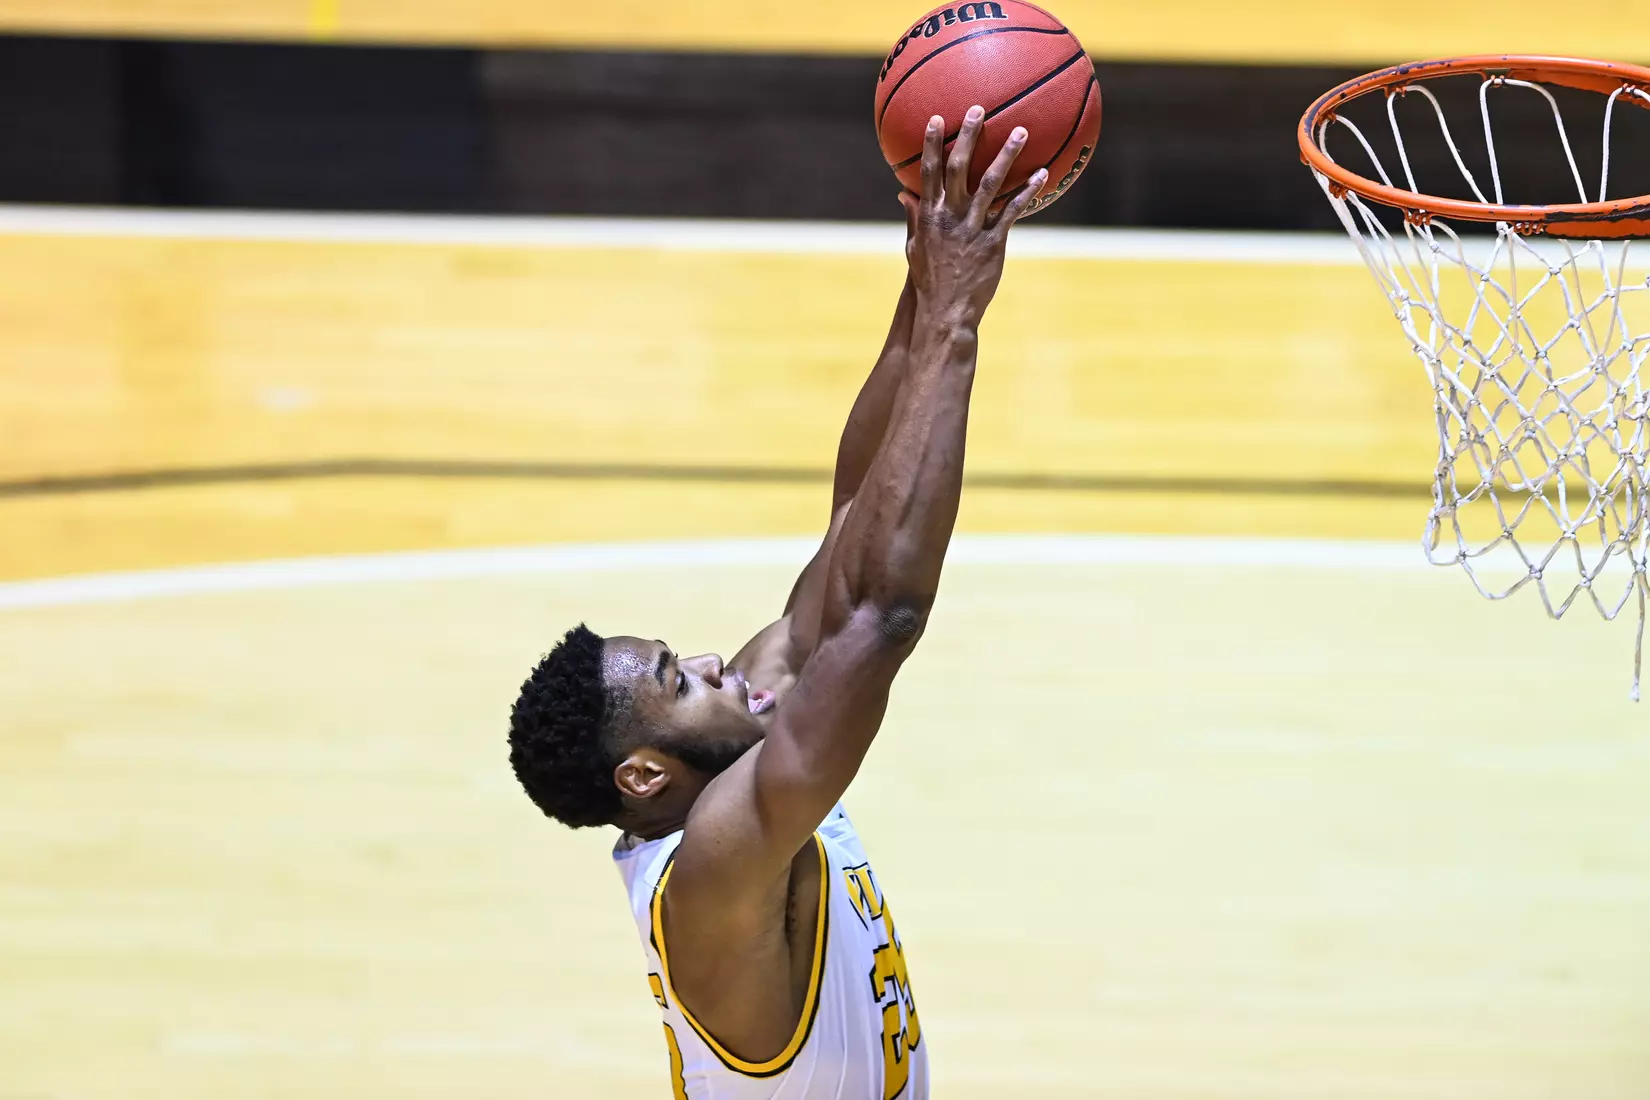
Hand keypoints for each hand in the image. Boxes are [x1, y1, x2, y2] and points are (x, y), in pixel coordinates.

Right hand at [898, 107, 1045, 326]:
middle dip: (967, 136)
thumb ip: (913, 217)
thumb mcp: (914, 248)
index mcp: (928, 216)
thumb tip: (904, 194)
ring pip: (990, 184)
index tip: (936, 119)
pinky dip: (1027, 191)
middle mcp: (949, 217)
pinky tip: (1042, 174)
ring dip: (1006, 155)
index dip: (931, 144)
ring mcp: (972, 228)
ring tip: (1020, 131)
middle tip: (979, 110)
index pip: (928, 172)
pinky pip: (1012, 211)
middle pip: (958, 168)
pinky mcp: (993, 242)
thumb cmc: (929, 280)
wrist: (945, 310)